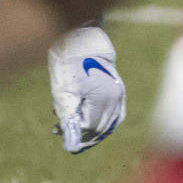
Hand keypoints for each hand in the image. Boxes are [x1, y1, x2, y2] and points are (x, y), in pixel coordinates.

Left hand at [48, 25, 126, 152]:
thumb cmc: (70, 62)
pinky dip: (103, 120)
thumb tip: (71, 140)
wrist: (82, 37)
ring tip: (74, 127)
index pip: (91, 128)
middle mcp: (115, 95)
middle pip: (101, 126)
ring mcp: (119, 91)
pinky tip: (88, 119)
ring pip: (109, 121)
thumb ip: (68, 117)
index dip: (78, 139)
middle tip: (67, 137)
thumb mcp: (63, 92)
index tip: (67, 144)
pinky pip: (115, 112)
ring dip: (93, 128)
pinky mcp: (118, 87)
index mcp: (102, 97)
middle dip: (85, 136)